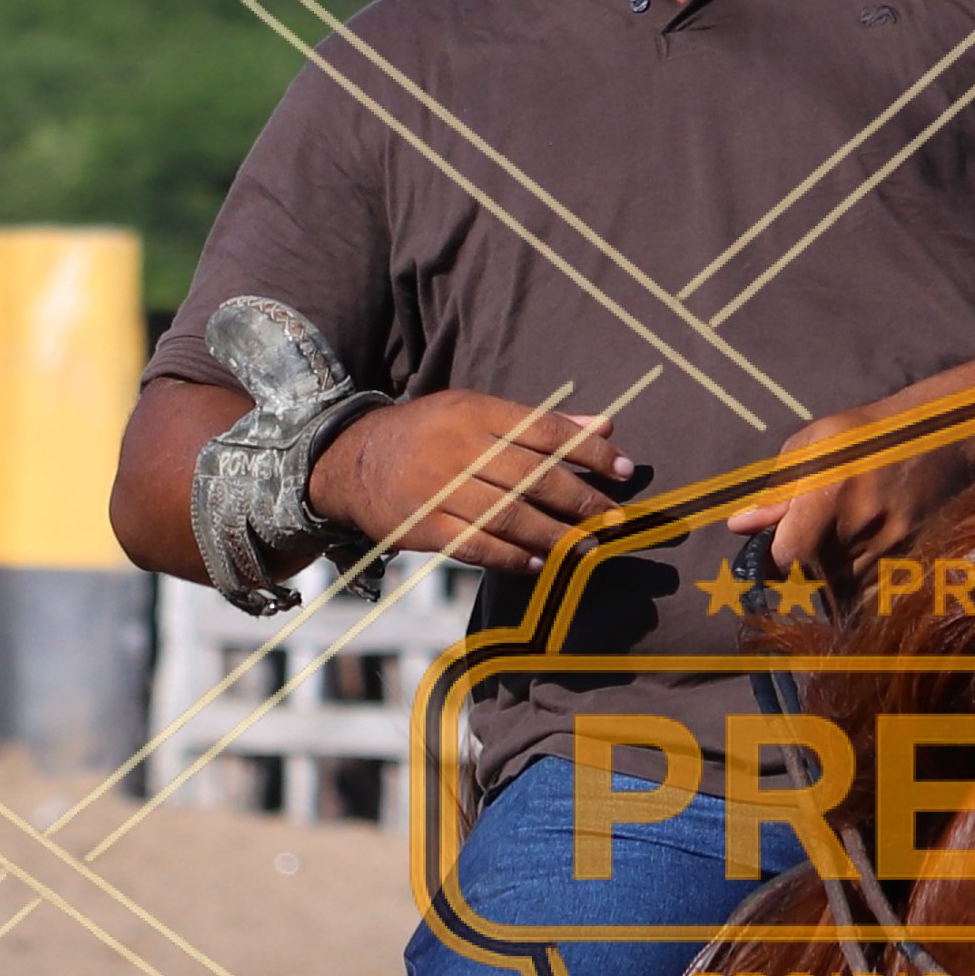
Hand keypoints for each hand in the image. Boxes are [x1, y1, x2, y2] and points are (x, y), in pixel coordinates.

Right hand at [307, 389, 634, 569]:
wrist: (349, 461)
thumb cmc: (430, 434)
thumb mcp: (476, 413)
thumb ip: (541, 424)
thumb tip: (606, 427)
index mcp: (475, 412)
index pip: (545, 430)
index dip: (589, 452)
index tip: (625, 470)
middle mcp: (458, 448)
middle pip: (531, 475)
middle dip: (580, 498)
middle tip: (614, 518)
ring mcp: (438, 489)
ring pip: (508, 515)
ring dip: (555, 534)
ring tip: (587, 547)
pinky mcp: (424, 527)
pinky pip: (476, 546)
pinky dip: (512, 557)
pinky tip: (541, 563)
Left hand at [723, 406, 974, 590]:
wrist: (944, 434)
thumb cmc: (867, 433)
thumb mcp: (814, 444)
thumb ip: (777, 489)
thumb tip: (740, 526)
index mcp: (829, 493)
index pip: (787, 557)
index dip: (773, 564)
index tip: (772, 557)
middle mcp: (860, 526)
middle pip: (813, 580)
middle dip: (800, 574)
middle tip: (802, 554)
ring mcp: (891, 547)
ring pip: (844, 592)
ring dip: (829, 584)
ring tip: (832, 555)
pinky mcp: (914, 559)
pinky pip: (874, 593)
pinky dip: (860, 589)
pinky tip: (857, 566)